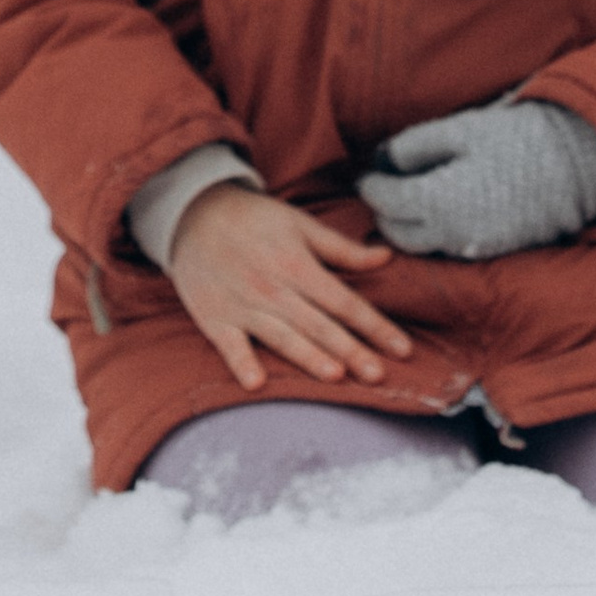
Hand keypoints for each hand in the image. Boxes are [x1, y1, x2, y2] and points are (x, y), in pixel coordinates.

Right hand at [166, 183, 413, 390]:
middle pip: (319, 324)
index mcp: (297, 264)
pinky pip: (230, 345)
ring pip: (282, 337)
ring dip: (308, 356)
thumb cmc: (254, 220)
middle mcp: (273, 288)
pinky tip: (256, 382)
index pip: (345, 302)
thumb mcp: (300, 224)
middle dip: (352, 350)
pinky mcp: (215, 319)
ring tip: (335, 375)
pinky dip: (242, 362)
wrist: (193, 212)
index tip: (403, 349)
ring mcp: (243, 306)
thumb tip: (387, 257)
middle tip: (379, 375)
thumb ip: (343, 249)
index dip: (375, 326)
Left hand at [358, 99, 595, 259]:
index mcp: (437, 201)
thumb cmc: (512, 139)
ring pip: (423, 246)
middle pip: (398, 233)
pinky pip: (450, 248)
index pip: (386, 202)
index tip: (367, 175)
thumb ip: (413, 146)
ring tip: (409, 198)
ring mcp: (473, 246)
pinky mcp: (492, 250)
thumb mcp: (458, 130)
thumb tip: (384, 157)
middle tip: (384, 188)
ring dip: (408, 226)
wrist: (573, 164)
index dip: (371, 186)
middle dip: (385, 212)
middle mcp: (451, 233)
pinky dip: (435, 233)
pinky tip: (440, 208)